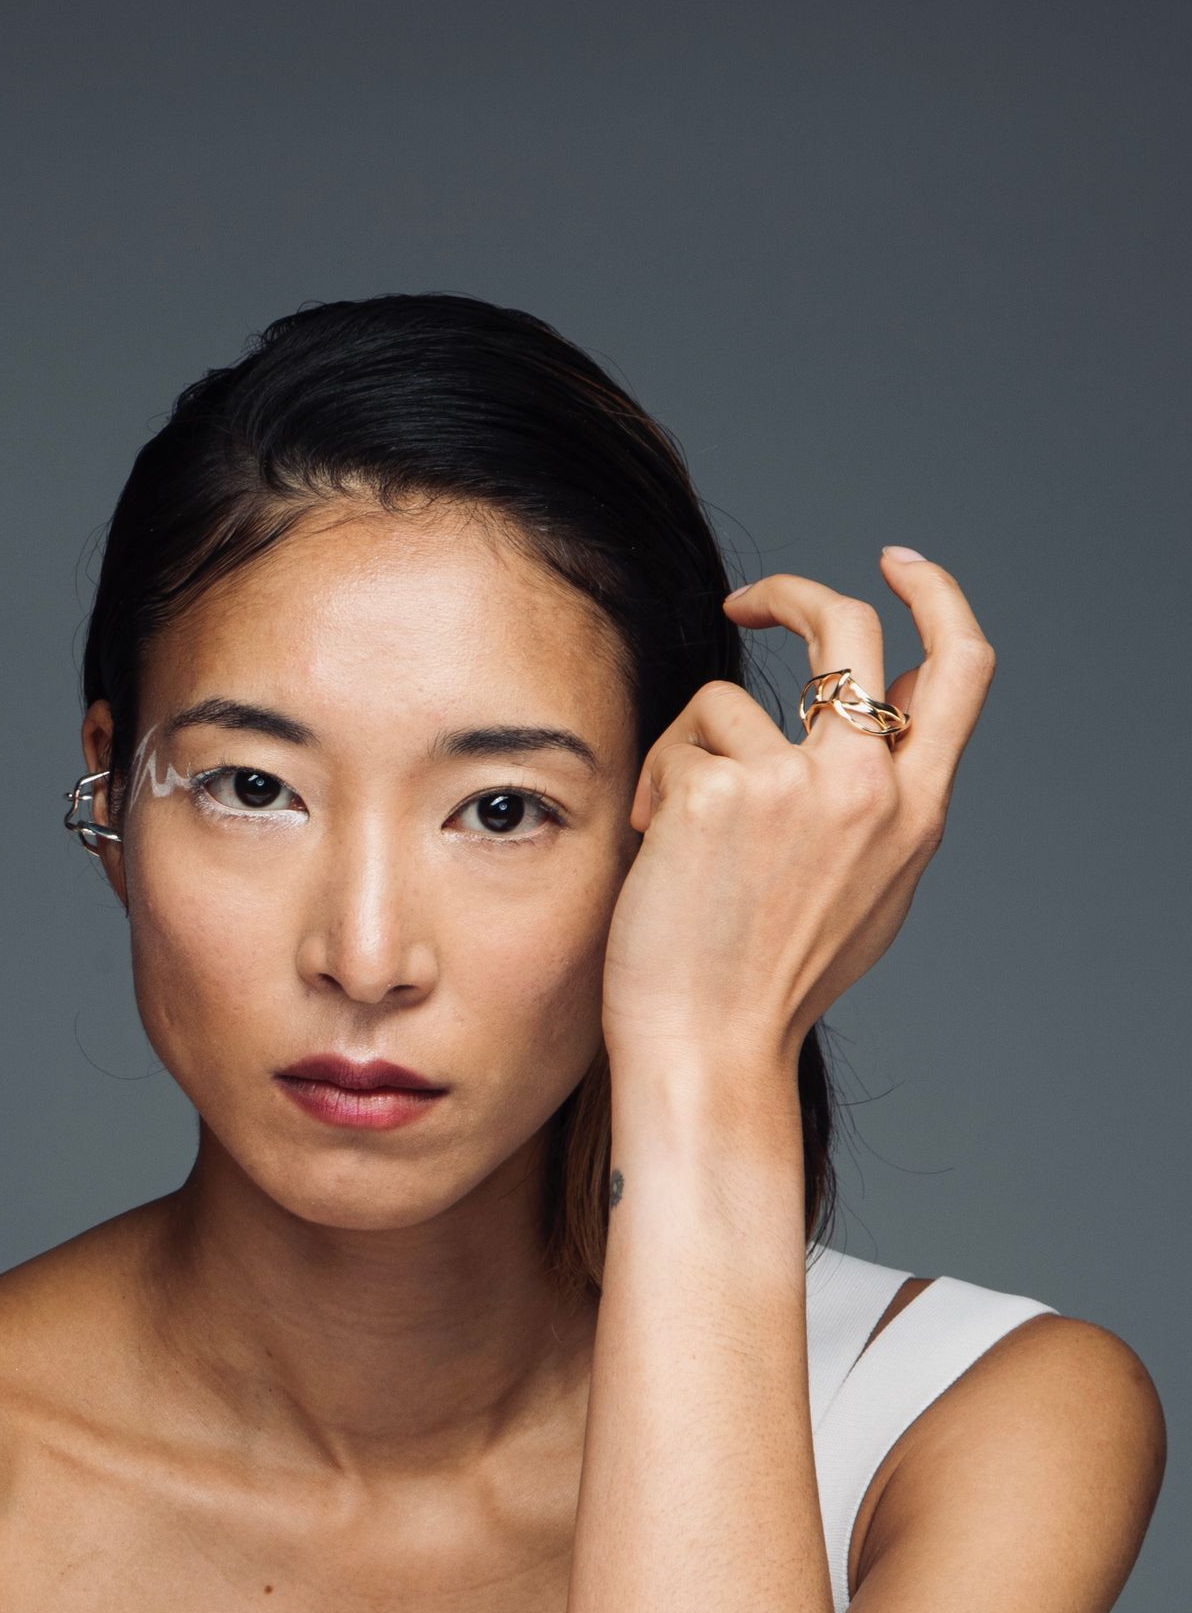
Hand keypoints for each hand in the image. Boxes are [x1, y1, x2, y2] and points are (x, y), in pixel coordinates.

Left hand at [599, 551, 995, 1074]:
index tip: (897, 565)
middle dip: (794, 592)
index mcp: (916, 813)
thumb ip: (881, 805)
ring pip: (729, 699)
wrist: (711, 1047)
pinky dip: (654, 789)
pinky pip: (677, 743)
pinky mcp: (721, 789)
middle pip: (850, 629)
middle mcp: (870, 788)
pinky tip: (657, 855)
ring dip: (688, 753)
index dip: (935, 597)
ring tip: (676, 836)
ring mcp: (797, 785)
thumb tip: (879, 715)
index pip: (959, 669)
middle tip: (748, 600)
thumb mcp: (867, 890)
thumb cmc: (769, 984)